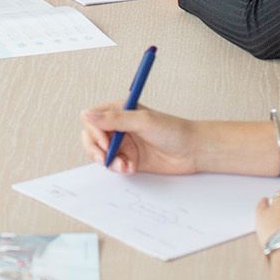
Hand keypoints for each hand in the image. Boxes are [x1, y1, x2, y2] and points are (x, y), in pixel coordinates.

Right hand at [80, 102, 201, 174]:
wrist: (193, 151)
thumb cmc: (173, 130)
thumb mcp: (142, 121)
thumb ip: (114, 119)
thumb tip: (86, 114)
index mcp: (119, 111)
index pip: (92, 118)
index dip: (94, 131)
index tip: (105, 142)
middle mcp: (119, 126)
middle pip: (92, 137)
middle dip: (96, 149)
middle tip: (107, 158)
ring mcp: (124, 144)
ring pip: (101, 153)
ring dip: (109, 161)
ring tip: (124, 165)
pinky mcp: (130, 159)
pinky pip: (113, 165)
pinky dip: (118, 168)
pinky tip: (130, 168)